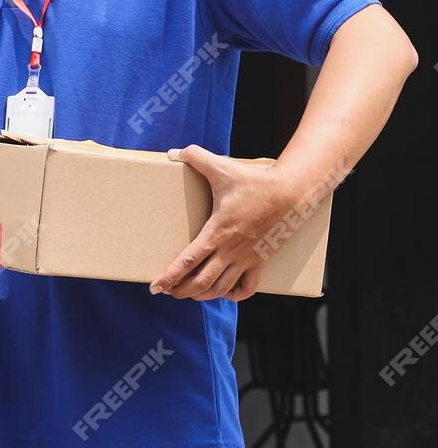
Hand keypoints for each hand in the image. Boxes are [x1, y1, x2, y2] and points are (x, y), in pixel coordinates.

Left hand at [149, 145, 301, 302]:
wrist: (292, 192)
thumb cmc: (255, 181)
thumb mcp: (222, 167)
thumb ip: (195, 157)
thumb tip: (172, 153)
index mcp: (216, 232)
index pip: (188, 261)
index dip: (169, 277)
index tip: (155, 287)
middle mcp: (230, 250)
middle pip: (202, 282)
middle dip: (181, 290)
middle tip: (168, 292)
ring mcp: (247, 258)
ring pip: (222, 288)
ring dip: (203, 295)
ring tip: (188, 294)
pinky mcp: (261, 260)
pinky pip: (248, 287)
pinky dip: (235, 295)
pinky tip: (224, 294)